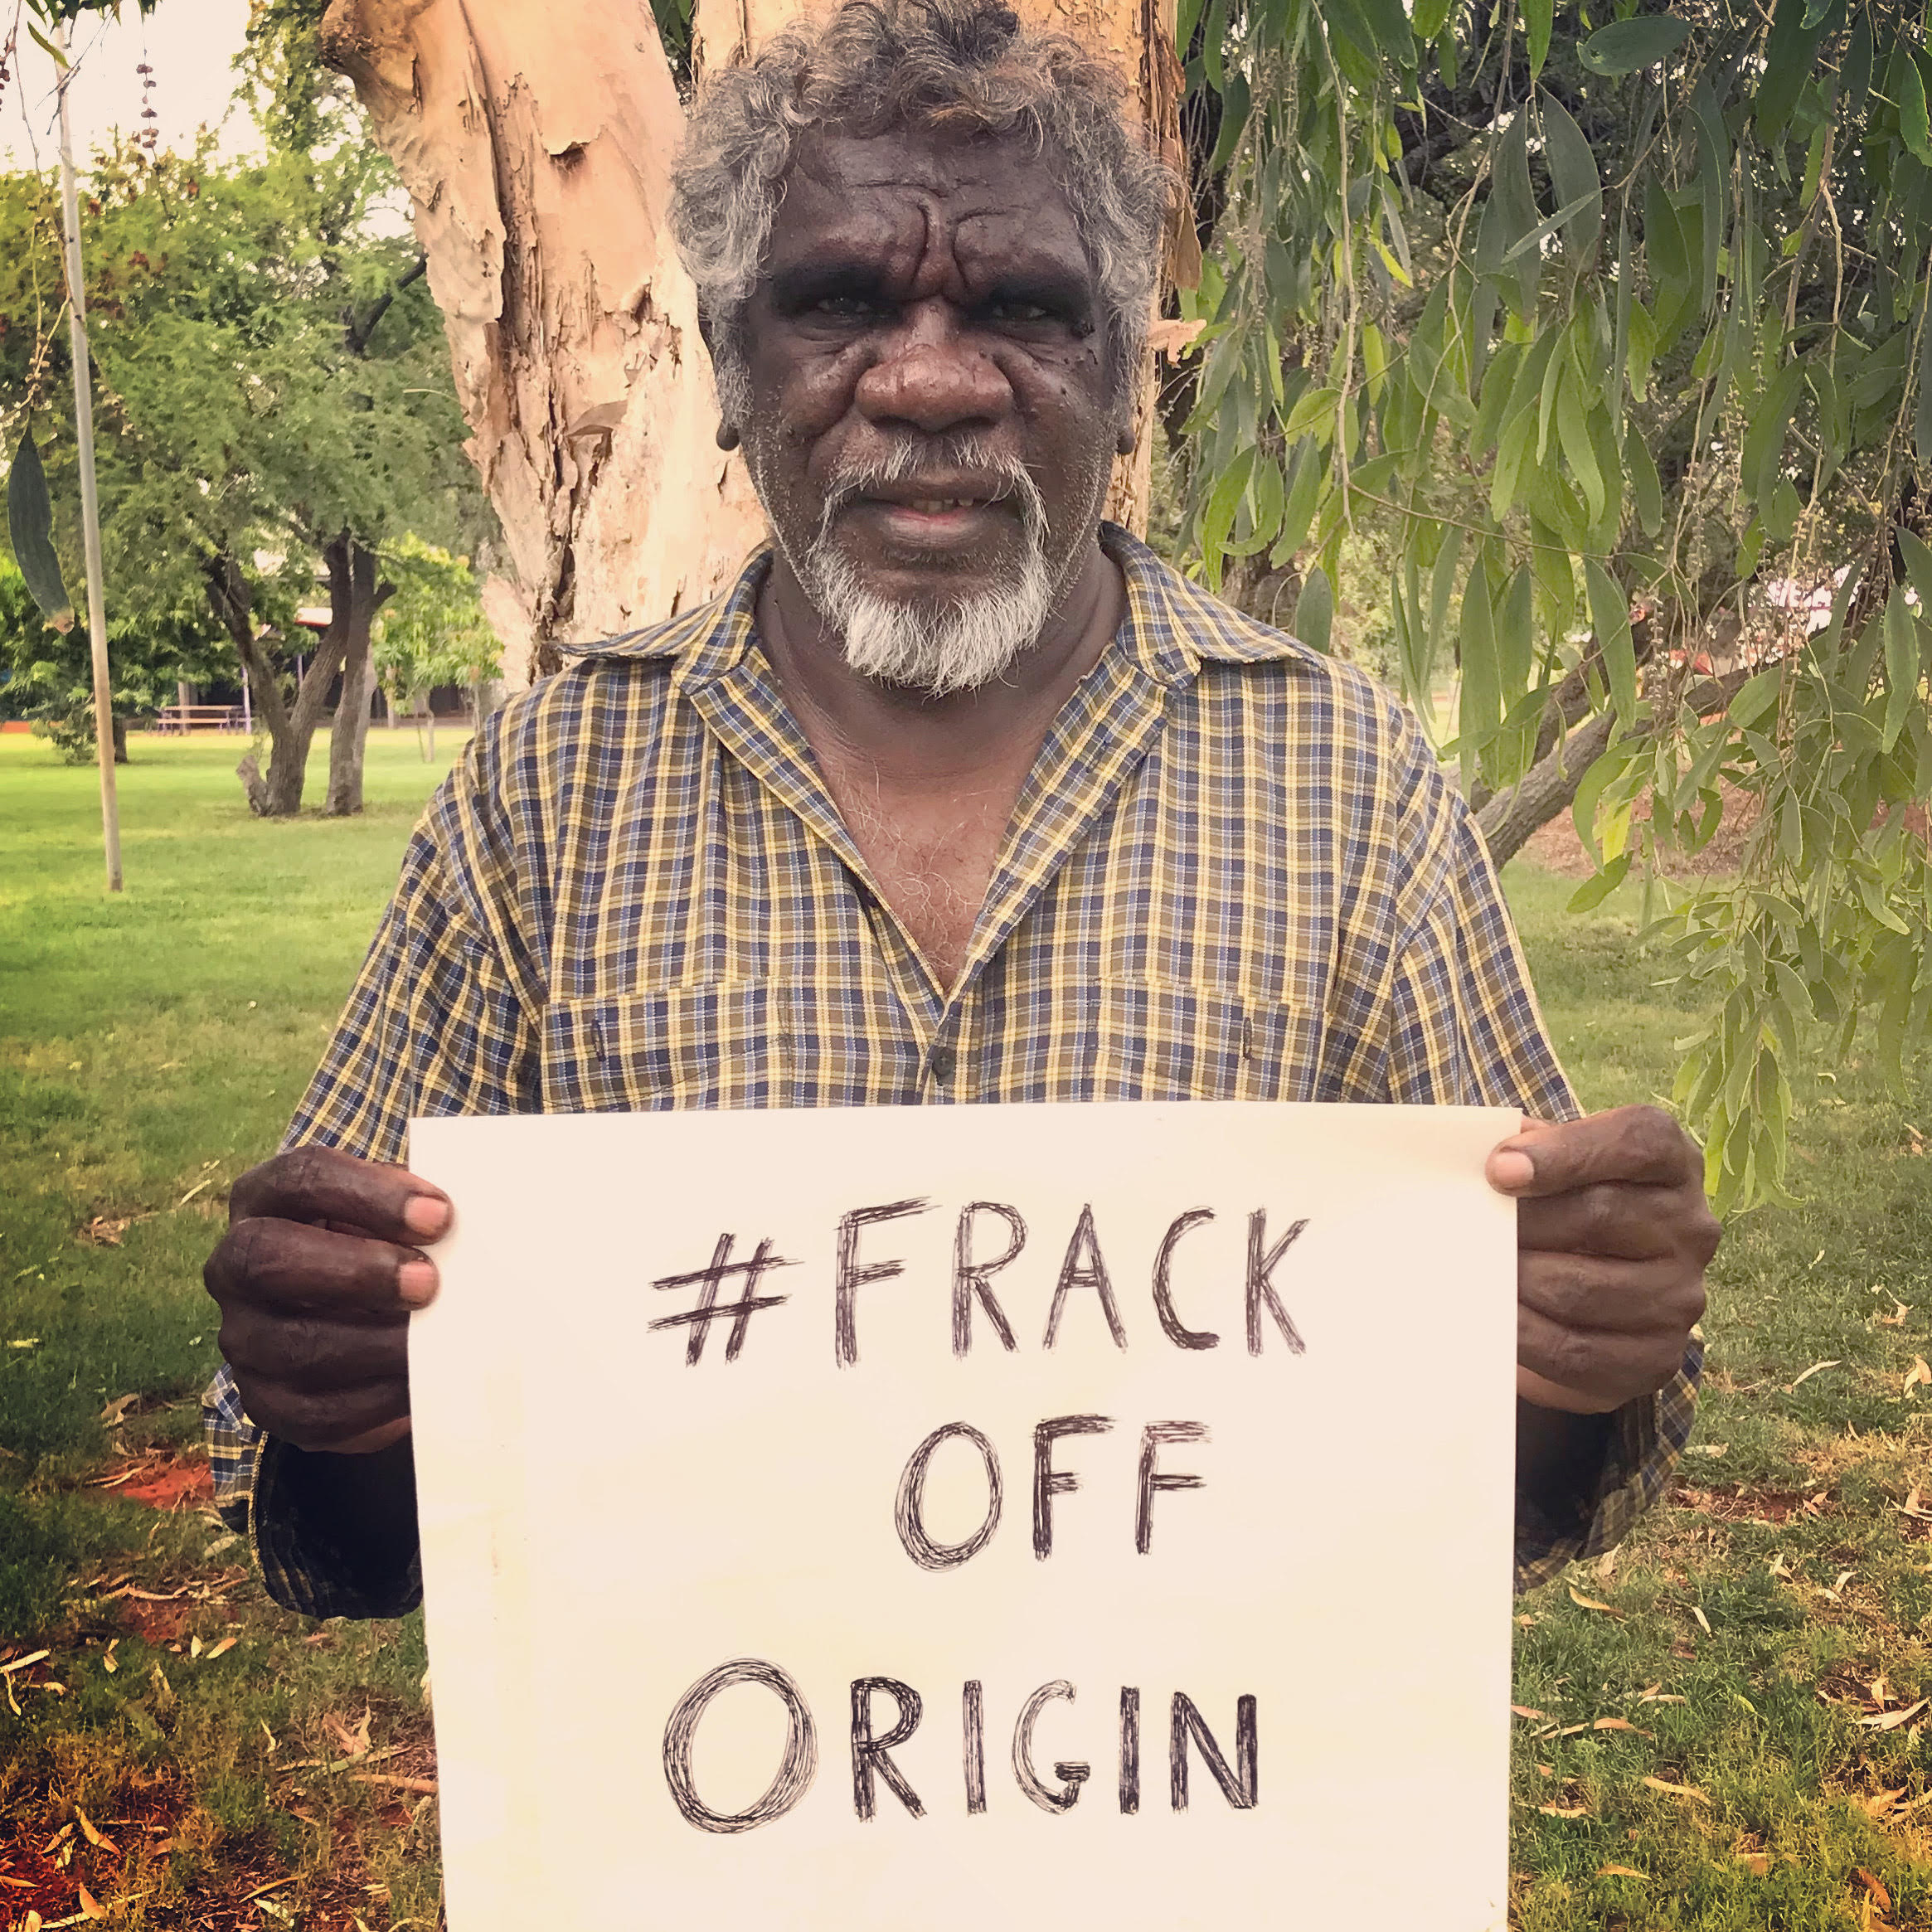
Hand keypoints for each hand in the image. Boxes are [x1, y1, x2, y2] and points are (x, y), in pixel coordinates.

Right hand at [203, 1145, 450, 1453]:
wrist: (357, 1313)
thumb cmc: (387, 1243)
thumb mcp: (395, 1214)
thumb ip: (422, 1212)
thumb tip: (479, 1229)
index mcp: (266, 1199)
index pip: (300, 1178)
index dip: (367, 1194)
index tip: (440, 1215)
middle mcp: (236, 1265)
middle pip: (267, 1258)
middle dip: (355, 1270)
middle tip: (429, 1281)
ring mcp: (244, 1336)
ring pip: (292, 1345)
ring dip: (374, 1345)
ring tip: (439, 1340)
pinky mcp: (267, 1402)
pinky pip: (313, 1412)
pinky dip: (376, 1402)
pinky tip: (422, 1386)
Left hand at [1488, 1106, 1717, 1414]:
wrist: (1589, 1294)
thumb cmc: (1564, 1206)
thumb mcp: (1555, 1161)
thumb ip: (1528, 1145)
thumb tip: (1489, 1157)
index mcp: (1672, 1163)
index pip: (1638, 1140)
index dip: (1567, 1151)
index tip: (1499, 1169)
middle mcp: (1690, 1228)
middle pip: (1600, 1214)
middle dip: (1523, 1222)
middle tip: (1468, 1226)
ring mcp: (1680, 1297)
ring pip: (1580, 1288)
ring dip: (1515, 1278)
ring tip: (1472, 1269)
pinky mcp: (1655, 1357)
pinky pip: (1575, 1349)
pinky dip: (1520, 1332)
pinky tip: (1492, 1312)